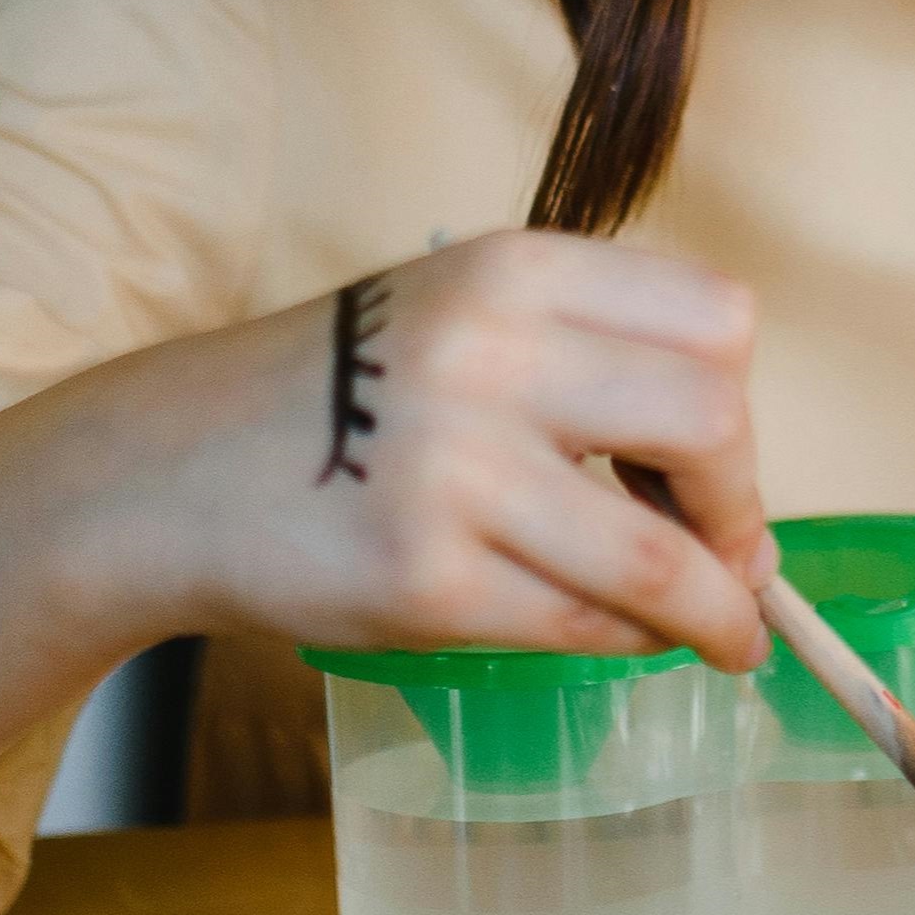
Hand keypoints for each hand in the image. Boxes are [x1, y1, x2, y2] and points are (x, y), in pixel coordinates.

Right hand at [112, 229, 770, 673]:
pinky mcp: (422, 582)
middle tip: (724, 547)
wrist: (174, 470)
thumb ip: (589, 362)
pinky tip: (632, 641)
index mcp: (512, 270)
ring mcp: (453, 473)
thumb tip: (737, 499)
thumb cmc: (348, 398)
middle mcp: (487, 354)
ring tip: (725, 634)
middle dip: (740, 504)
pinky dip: (633, 643)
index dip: (739, 400)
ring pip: (661, 558)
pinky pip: (582, 625)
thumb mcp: (464, 315)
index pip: (716, 320)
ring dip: (718, 611)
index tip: (716, 458)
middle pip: (712, 422)